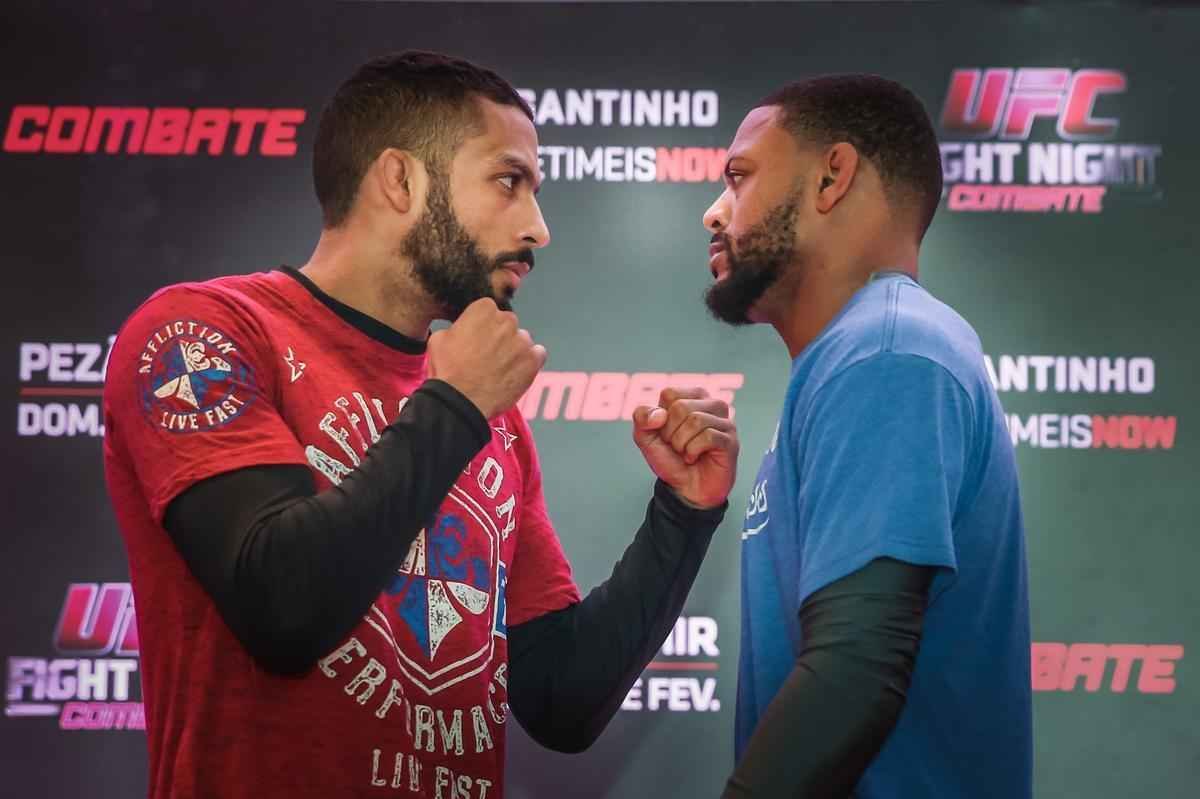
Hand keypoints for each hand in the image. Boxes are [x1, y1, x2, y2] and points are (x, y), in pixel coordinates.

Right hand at [426, 298, 546, 418]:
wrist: (461, 401)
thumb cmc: (448, 371)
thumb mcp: (439, 339)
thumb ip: (457, 328)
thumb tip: (462, 331)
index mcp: (483, 310)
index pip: (489, 310)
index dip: (482, 326)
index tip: (477, 339)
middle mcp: (506, 320)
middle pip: (507, 324)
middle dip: (500, 337)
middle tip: (487, 356)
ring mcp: (522, 340)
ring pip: (522, 340)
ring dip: (514, 350)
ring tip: (499, 370)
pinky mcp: (533, 360)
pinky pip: (537, 354)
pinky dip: (529, 362)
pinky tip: (515, 373)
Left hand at [632, 387, 738, 508]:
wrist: (685, 489)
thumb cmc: (670, 459)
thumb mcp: (646, 437)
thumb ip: (642, 418)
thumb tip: (659, 414)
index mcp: (692, 397)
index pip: (670, 393)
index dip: (660, 418)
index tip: (666, 432)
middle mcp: (712, 404)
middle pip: (681, 407)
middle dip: (671, 433)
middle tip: (677, 446)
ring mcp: (724, 422)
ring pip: (696, 420)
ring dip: (681, 444)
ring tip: (685, 452)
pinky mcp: (730, 440)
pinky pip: (707, 437)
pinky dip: (693, 451)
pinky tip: (694, 458)